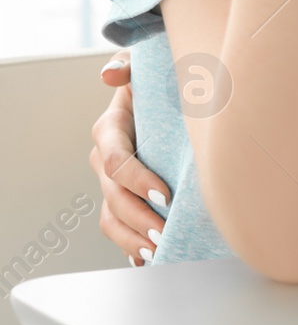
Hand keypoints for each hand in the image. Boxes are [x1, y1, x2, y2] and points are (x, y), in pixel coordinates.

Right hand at [89, 51, 170, 265]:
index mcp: (110, 128)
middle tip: (163, 231)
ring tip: (157, 248)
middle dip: (137, 216)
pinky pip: (118, 226)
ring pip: (112, 217)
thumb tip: (111, 75)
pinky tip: (148, 259)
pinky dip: (130, 245)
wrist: (161, 94)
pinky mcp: (123, 195)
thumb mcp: (143, 65)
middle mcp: (106, 158)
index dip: (136, 179)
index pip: (116, 160)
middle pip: (113, 196)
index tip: (164, 193)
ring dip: (132, 237)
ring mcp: (112, 181)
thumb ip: (127, 66)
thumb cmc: (155, 79)